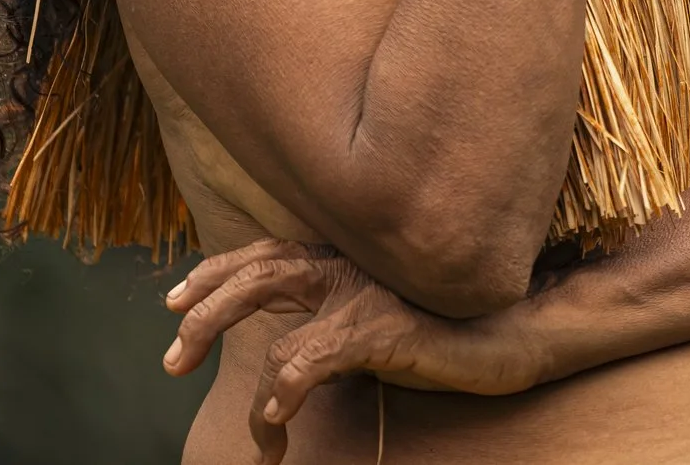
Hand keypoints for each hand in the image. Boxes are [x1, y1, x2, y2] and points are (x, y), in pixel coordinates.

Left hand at [164, 240, 550, 461]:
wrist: (515, 333)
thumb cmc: (448, 331)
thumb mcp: (378, 323)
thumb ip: (336, 324)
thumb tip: (292, 357)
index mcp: (345, 256)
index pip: (266, 253)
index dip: (215, 273)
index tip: (175, 300)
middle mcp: (349, 264)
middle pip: (256, 274)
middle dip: (204, 315)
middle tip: (173, 359)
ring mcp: (365, 293)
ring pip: (274, 325)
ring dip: (251, 394)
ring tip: (257, 437)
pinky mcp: (383, 326)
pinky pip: (312, 358)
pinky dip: (286, 389)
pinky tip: (280, 417)